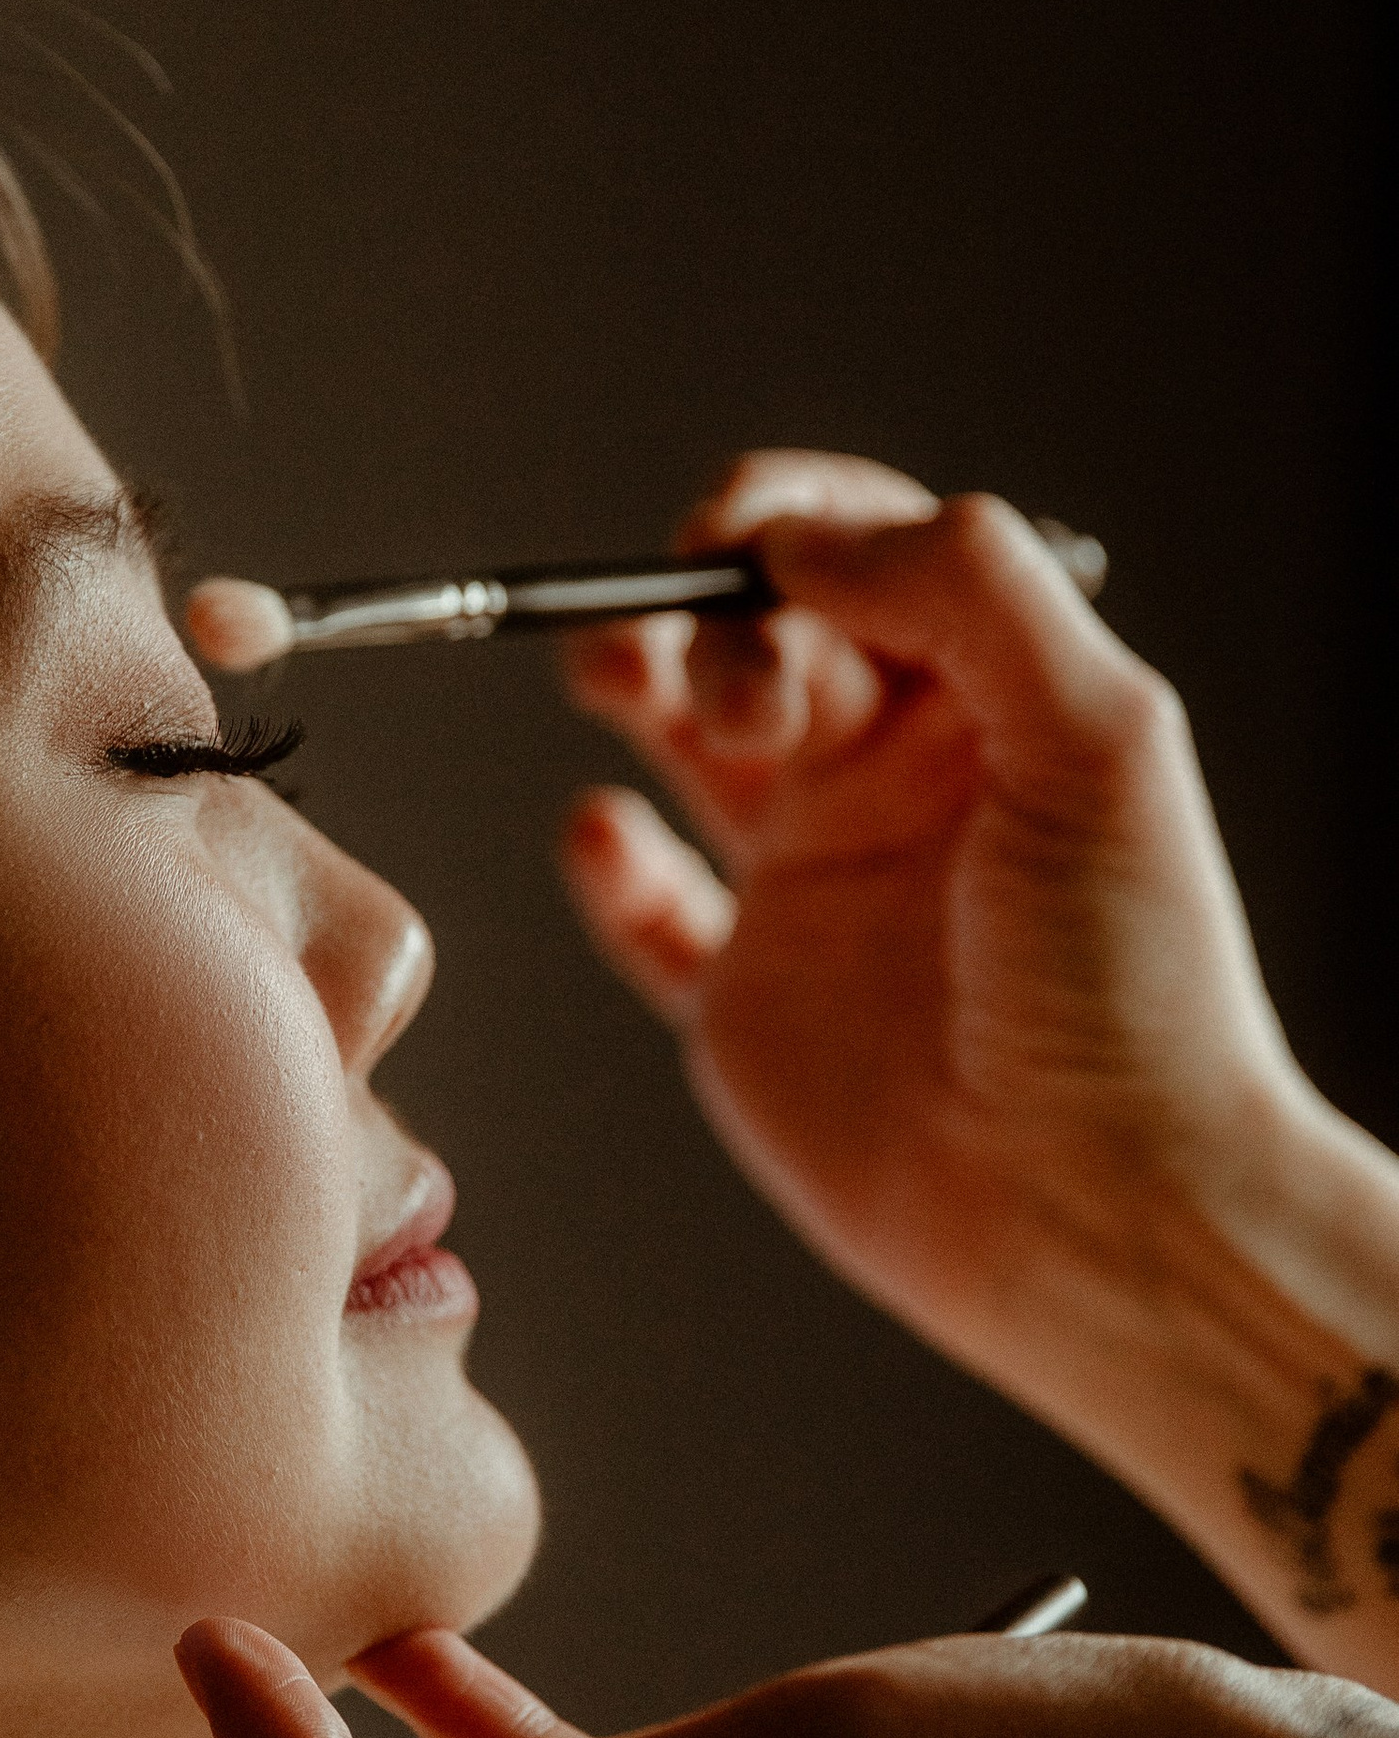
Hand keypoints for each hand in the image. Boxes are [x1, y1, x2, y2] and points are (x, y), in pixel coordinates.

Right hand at [562, 452, 1291, 1383]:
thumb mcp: (1101, 738)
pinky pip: (649, 915)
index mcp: (986, 705)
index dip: (780, 523)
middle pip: (754, 630)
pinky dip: (605, 866)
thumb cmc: (1136, 995)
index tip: (735, 547)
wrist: (1105, 1214)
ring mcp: (817, 889)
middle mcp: (896, 782)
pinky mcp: (749, 1003)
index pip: (860, 555)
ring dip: (633, 682)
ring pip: (685, 742)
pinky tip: (600, 834)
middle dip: (704, 615)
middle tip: (729, 690)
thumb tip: (806, 536)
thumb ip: (966, 593)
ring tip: (611, 683)